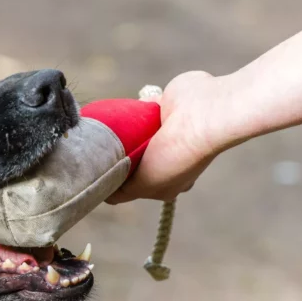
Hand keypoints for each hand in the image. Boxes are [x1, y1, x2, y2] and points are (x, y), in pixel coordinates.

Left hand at [106, 71, 225, 203]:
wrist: (201, 114)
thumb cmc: (176, 154)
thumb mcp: (147, 184)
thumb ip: (124, 192)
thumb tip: (104, 193)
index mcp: (168, 180)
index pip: (135, 184)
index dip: (117, 179)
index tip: (101, 172)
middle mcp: (168, 157)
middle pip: (132, 159)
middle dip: (118, 155)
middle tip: (102, 149)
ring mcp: (165, 132)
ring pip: (133, 136)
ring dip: (122, 133)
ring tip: (106, 130)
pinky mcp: (162, 108)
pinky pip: (137, 111)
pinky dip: (129, 111)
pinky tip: (120, 111)